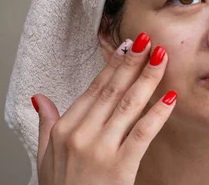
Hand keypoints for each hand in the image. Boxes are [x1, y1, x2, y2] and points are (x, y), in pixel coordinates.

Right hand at [31, 33, 176, 184]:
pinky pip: (142, 135)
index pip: (94, 89)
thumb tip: (39, 99)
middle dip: (133, 63)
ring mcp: (99, 150)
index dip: (113, 65)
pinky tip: (170, 99)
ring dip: (148, 79)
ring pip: (128, 105)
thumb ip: (45, 125)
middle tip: (150, 40)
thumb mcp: (45, 159)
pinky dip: (157, 115)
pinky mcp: (119, 168)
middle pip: (112, 90)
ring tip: (162, 58)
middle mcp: (81, 135)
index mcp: (64, 128)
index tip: (128, 46)